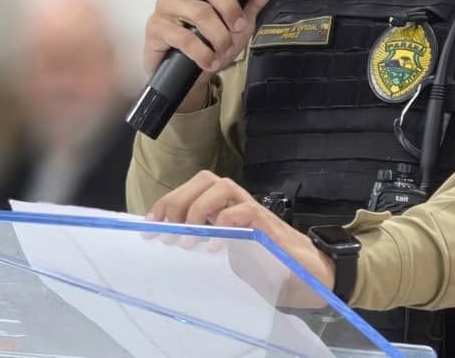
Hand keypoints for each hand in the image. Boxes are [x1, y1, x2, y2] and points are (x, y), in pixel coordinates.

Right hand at [142, 0, 284, 110]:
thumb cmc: (211, 43)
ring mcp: (166, 5)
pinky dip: (203, 52)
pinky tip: (209, 60)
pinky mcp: (155, 26)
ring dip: (218, 36)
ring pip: (198, 11)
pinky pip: (183, 36)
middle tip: (238, 27)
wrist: (191, 74)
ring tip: (222, 50)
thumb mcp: (240, 22)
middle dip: (230, 8)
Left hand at [147, 170, 334, 305]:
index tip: (150, 222)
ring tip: (190, 238)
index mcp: (224, 206)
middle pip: (205, 180)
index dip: (168, 201)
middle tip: (167, 232)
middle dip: (179, 202)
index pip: (192, 188)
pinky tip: (214, 246)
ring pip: (222, 187)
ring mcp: (254, 210)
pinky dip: (226, 224)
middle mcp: (237, 201)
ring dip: (199, 209)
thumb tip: (169, 242)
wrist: (305, 275)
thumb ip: (204, 243)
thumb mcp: (225, 254)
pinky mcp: (269, 226)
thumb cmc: (263, 265)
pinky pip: (245, 212)